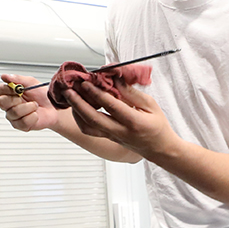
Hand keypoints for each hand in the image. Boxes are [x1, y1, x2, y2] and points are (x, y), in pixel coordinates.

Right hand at [0, 73, 58, 130]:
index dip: (5, 89)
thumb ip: (18, 79)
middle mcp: (9, 105)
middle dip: (16, 99)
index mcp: (10, 93)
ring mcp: (13, 116)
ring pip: (14, 112)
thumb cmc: (42, 95)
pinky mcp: (20, 126)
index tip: (16, 88)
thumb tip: (4, 76)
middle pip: (2, 102)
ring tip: (35, 105)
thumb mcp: (31, 82)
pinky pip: (23, 122)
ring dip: (29, 107)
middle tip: (26, 98)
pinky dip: (33, 117)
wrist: (54, 107)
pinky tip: (36, 114)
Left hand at [63, 78, 178, 158]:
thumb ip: (132, 92)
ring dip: (76, 111)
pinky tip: (77, 108)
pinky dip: (80, 118)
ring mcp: (112, 137)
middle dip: (78, 103)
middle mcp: (120, 131)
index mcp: (134, 122)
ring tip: (70, 97)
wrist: (159, 149)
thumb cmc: (158, 126)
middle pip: (93, 118)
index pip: (111, 106)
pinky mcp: (107, 139)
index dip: (96, 92)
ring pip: (87, 127)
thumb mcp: (151, 105)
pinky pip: (89, 130)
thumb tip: (115, 79)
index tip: (87, 82)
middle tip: (69, 89)